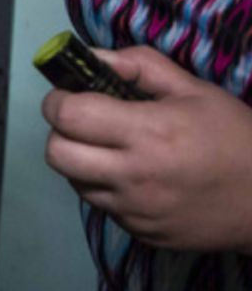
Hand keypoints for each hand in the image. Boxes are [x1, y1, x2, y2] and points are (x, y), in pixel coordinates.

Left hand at [42, 45, 251, 252]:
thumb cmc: (235, 138)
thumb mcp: (194, 90)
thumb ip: (139, 66)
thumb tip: (93, 57)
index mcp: (148, 132)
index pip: (68, 116)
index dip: (59, 101)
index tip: (70, 95)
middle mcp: (134, 175)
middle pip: (57, 153)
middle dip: (61, 132)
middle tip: (83, 123)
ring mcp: (134, 210)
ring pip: (74, 181)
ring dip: (80, 161)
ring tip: (111, 150)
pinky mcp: (138, 232)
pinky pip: (101, 205)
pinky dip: (105, 187)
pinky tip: (132, 176)